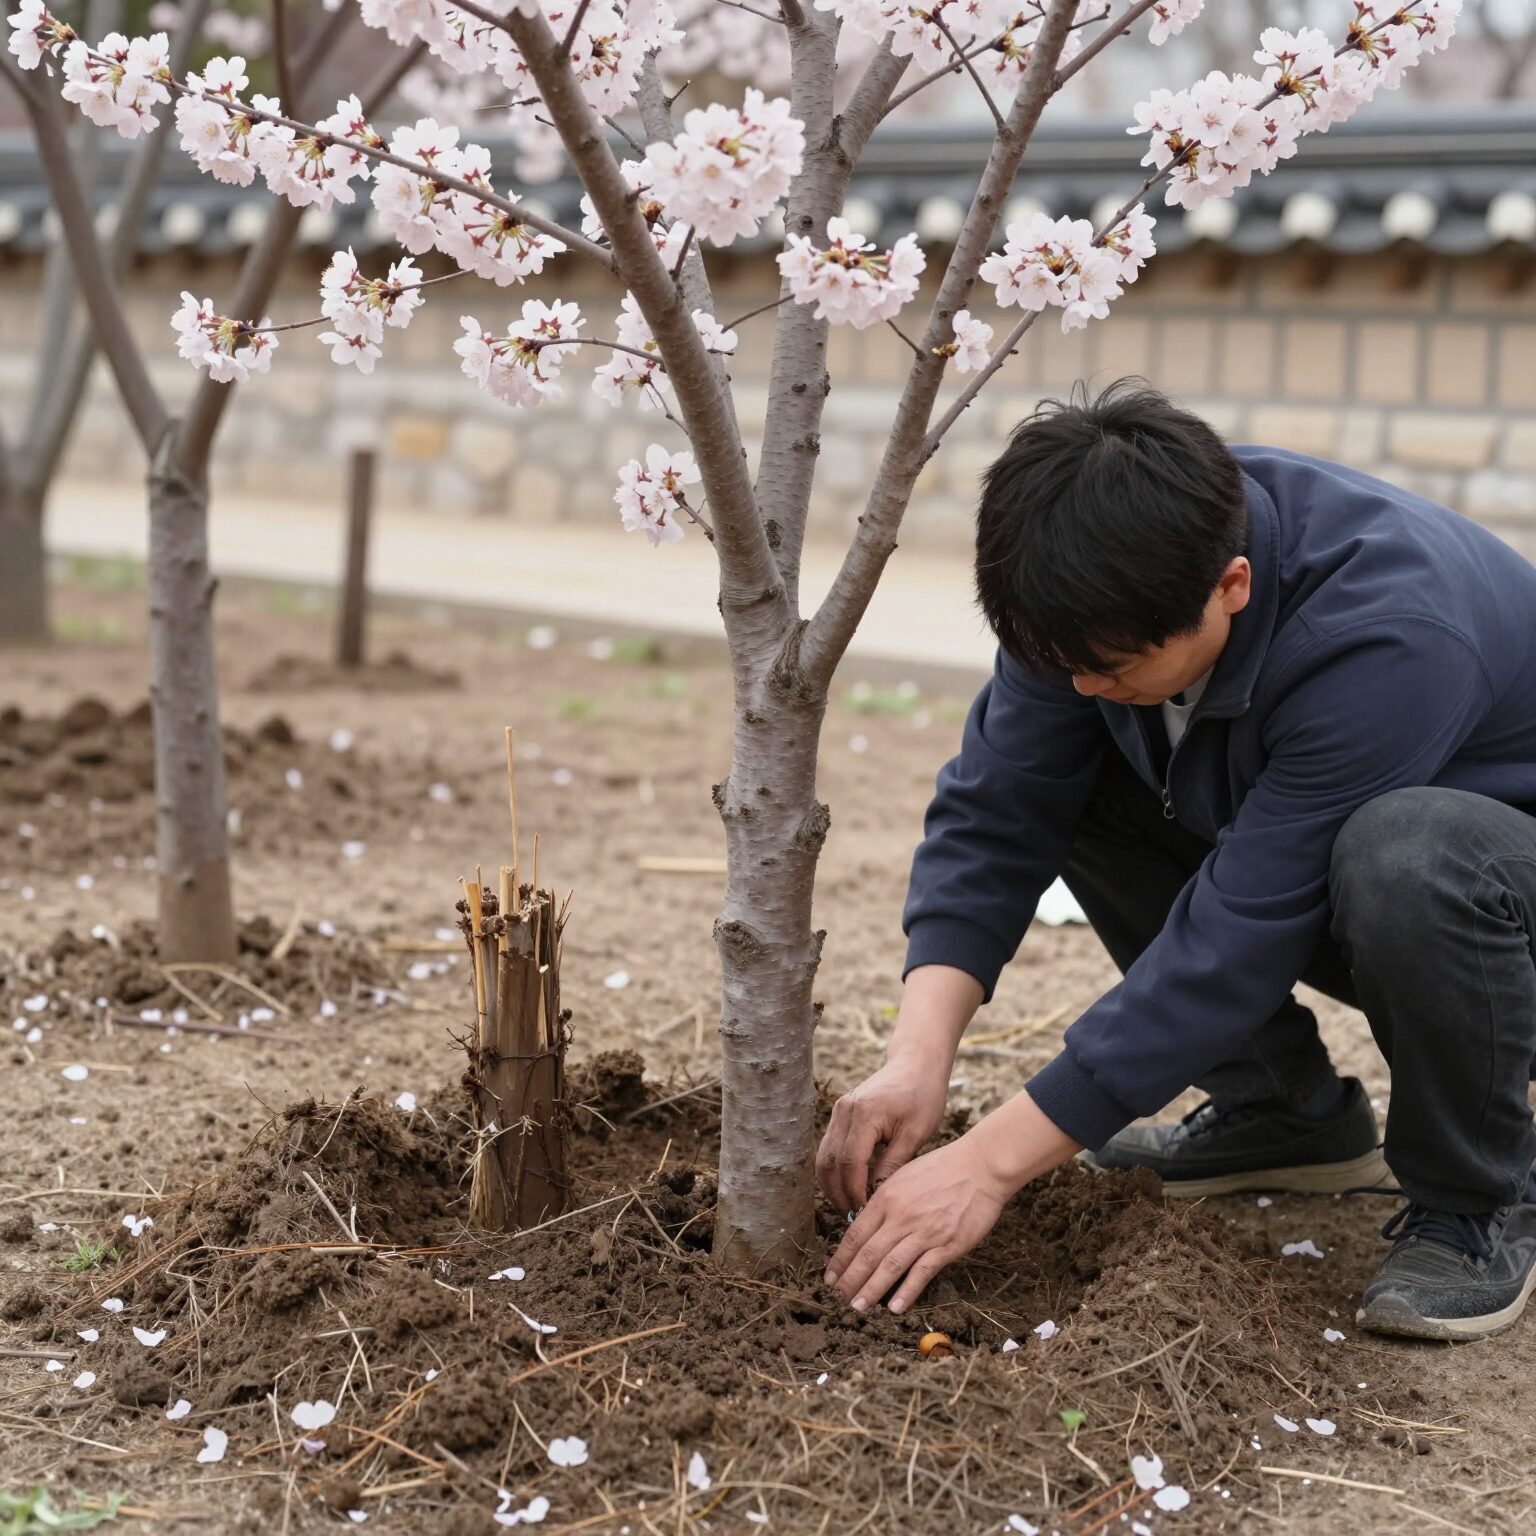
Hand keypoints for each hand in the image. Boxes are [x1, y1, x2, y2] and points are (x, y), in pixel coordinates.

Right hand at [815, 1054, 949, 1215]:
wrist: (916, 1064)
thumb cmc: (923, 1096)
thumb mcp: (915, 1134)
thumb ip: (892, 1165)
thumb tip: (875, 1198)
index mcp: (864, 1115)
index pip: (850, 1164)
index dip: (854, 1192)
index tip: (865, 1214)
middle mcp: (844, 1111)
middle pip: (830, 1163)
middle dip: (838, 1194)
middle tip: (853, 1218)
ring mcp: (839, 1110)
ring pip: (824, 1157)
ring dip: (832, 1184)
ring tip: (848, 1207)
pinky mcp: (840, 1113)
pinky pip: (829, 1147)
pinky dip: (834, 1170)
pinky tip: (847, 1186)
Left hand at [824, 1089, 1080, 1314]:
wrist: (980, 1166)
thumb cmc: (943, 1168)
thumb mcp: (904, 1176)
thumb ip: (885, 1200)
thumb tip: (866, 1222)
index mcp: (887, 1198)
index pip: (856, 1234)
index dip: (840, 1259)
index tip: (830, 1276)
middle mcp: (901, 1216)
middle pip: (868, 1254)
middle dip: (850, 1279)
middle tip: (839, 1298)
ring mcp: (924, 1232)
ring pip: (890, 1266)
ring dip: (871, 1290)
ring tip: (858, 1307)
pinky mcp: (947, 1245)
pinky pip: (922, 1272)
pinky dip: (907, 1292)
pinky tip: (895, 1307)